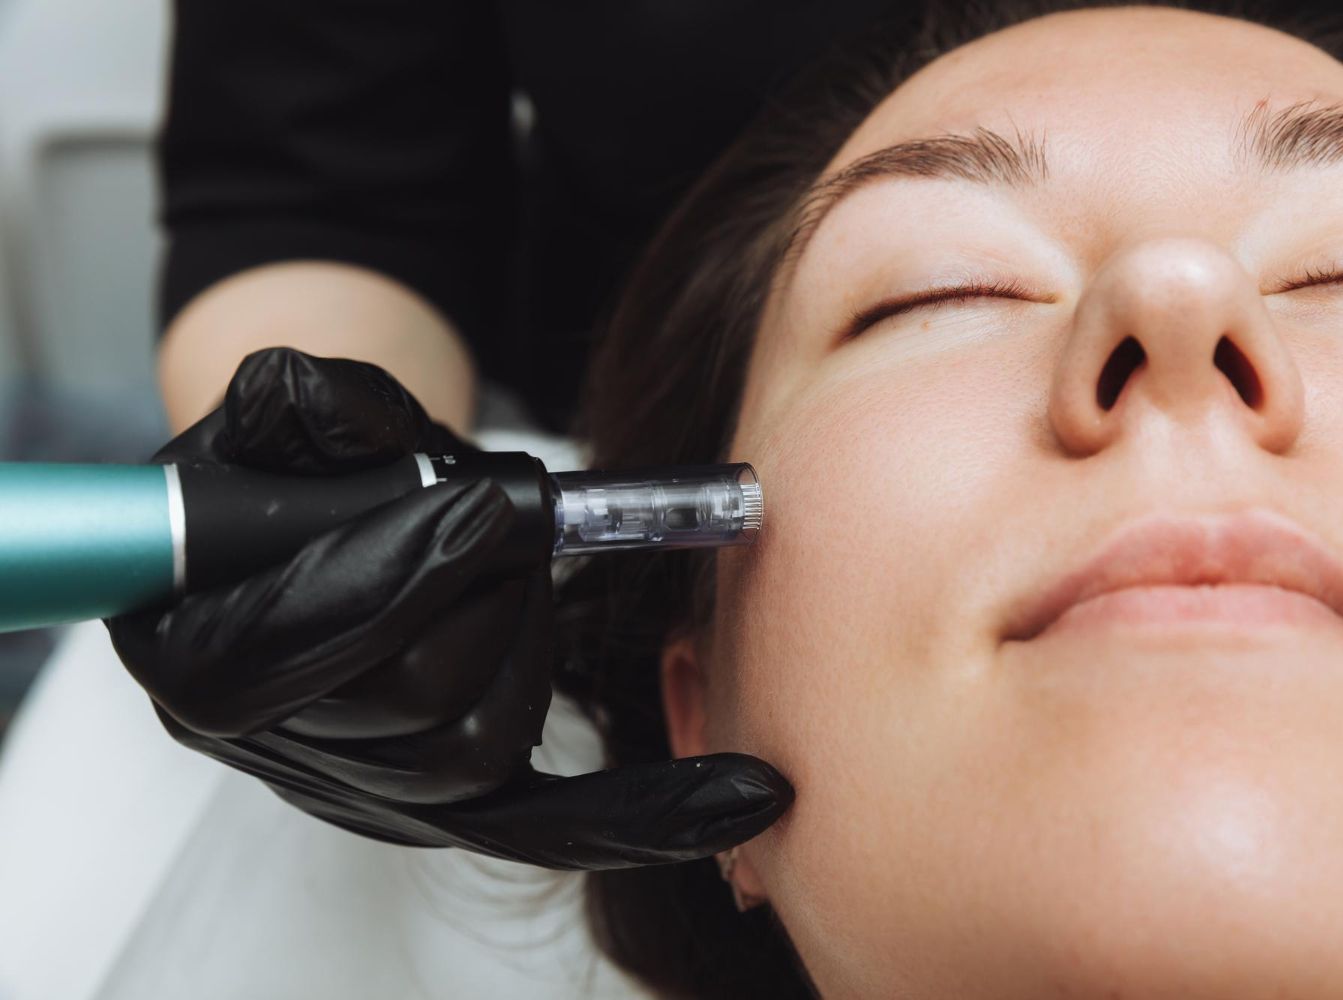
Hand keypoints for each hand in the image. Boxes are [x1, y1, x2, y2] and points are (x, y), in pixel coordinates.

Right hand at [106, 347, 790, 869]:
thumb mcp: (282, 414)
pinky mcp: (440, 805)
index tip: (500, 501)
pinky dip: (644, 815)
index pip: (323, 639)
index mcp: (204, 657)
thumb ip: (304, 408)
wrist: (317, 528)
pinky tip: (744, 796)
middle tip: (517, 519)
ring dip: (533, 643)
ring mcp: (359, 787)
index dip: (418, 564)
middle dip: (494, 595)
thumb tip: (344, 417)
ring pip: (483, 749)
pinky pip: (543, 827)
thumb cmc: (302, 469)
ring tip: (519, 563)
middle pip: (423, 704)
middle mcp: (276, 746)